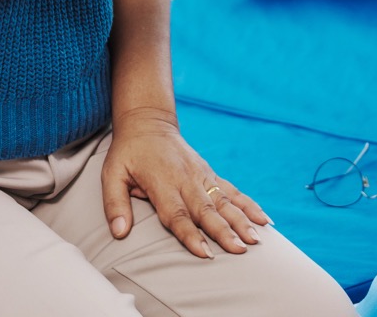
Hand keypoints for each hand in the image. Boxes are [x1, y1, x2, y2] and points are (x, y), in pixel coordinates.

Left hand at [102, 108, 270, 257]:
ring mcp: (201, 175)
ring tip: (257, 238)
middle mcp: (186, 179)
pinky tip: (264, 220)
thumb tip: (119, 233)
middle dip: (225, 231)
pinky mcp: (210, 174)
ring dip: (242, 220)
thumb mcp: (112, 174)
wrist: (148, 123)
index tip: (205, 253)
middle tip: (241, 249)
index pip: (177, 214)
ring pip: (225, 201)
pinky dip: (249, 205)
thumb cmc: (128, 153)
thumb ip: (115, 204)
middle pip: (207, 210)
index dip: (191, 235)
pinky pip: (232, 191)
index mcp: (162, 182)